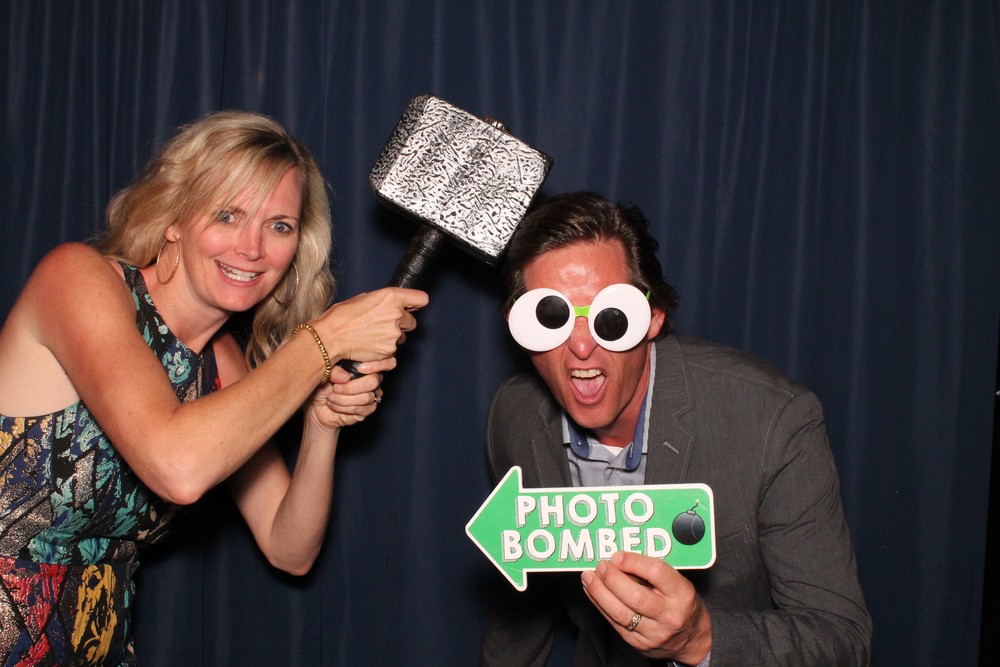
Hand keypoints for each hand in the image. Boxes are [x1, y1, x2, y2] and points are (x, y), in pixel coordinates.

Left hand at [304, 364, 385, 428]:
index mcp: (364, 368)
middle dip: (351, 387)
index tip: (356, 370)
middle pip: (373, 382)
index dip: (371, 366)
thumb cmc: (322, 387)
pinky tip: (333, 405)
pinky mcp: (365, 411)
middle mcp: (371, 382)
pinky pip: (360, 409)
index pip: (375, 365)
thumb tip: (346, 377)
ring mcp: (371, 397)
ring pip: (365, 397)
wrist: (317, 407)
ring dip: (343, 399)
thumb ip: (335, 371)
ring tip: (330, 397)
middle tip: (335, 388)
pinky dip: (343, 407)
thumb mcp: (325, 375)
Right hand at [313, 287, 427, 362]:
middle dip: (400, 324)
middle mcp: (396, 314)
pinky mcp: (389, 351)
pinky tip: (369, 344)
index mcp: (391, 297)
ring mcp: (394, 334)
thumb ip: (382, 300)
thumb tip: (390, 303)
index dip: (416, 304)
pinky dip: (383, 349)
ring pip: (401, 337)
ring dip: (391, 337)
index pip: (421, 299)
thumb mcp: (363, 298)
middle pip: (411, 322)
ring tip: (372, 335)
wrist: (330, 337)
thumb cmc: (341, 317)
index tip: (413, 307)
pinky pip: (392, 350)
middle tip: (382, 324)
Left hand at [581, 551, 711, 663]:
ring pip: (620, 613)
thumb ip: (652, 572)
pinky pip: (614, 623)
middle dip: (612, 579)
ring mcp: (654, 633)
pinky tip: (592, 592)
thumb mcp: (678, 583)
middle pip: (634, 596)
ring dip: (599, 592)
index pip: (656, 572)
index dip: (632, 562)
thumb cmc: (682, 604)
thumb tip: (621, 559)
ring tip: (589, 577)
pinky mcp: (639, 644)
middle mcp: (669, 615)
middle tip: (600, 566)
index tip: (617, 556)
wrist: (691, 640)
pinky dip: (600, 605)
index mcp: (682, 594)